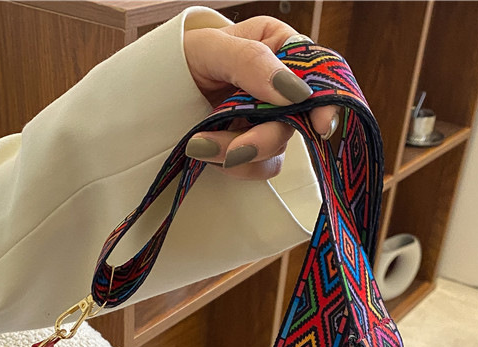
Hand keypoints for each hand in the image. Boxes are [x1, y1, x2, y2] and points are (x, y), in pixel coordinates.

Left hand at [183, 17, 338, 180]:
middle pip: (297, 121)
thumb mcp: (210, 48)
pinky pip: (259, 167)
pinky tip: (206, 152)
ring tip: (199, 145)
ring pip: (276, 149)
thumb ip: (251, 62)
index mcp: (278, 48)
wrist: (150, 94)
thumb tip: (293, 91)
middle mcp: (280, 86)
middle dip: (263, 139)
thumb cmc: (179, 58)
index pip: (319, 72)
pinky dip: (234, 167)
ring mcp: (268, 120)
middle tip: (232, 150)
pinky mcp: (253, 147)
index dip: (326, 100)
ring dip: (239, 155)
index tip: (319, 125)